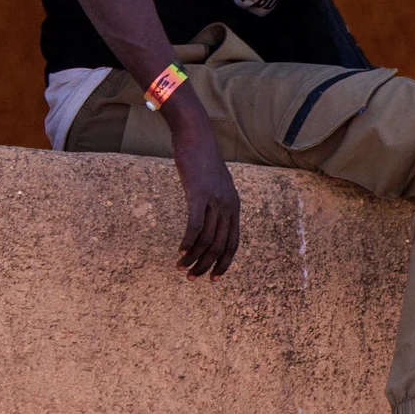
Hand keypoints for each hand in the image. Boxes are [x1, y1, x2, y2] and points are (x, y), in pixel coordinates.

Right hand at [168, 106, 241, 276]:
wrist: (195, 134)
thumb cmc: (201, 158)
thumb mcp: (213, 183)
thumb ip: (214, 201)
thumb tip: (207, 219)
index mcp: (234, 205)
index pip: (233, 243)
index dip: (224, 264)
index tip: (213, 279)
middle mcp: (228, 205)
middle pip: (219, 246)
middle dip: (205, 266)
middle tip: (190, 277)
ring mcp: (214, 199)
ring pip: (206, 239)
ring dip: (193, 257)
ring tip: (180, 267)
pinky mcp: (199, 193)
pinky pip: (195, 225)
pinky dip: (188, 241)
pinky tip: (180, 251)